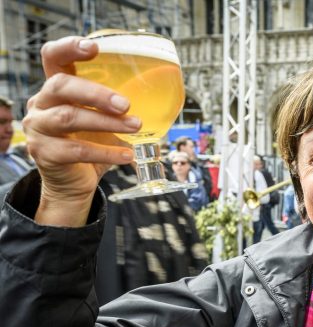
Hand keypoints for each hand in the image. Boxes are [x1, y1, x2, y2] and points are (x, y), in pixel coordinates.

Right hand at [23, 36, 140, 225]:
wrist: (74, 183)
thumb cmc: (91, 144)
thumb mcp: (104, 120)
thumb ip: (117, 106)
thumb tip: (162, 98)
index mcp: (56, 88)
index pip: (53, 57)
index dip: (69, 47)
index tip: (94, 48)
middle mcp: (41, 103)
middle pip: (61, 86)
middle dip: (96, 93)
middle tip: (126, 105)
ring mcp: (38, 128)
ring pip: (69, 118)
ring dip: (107, 123)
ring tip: (135, 127)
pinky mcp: (44, 153)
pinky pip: (77, 150)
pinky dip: (106, 152)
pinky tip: (127, 155)